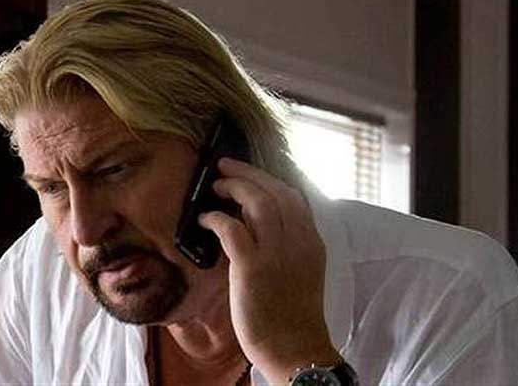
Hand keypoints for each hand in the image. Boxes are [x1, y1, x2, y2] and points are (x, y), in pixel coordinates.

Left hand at [198, 157, 341, 383]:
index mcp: (312, 241)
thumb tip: (250, 221)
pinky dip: (216, 218)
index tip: (249, 174)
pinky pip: (232, 229)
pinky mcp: (253, 267)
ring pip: (257, 201)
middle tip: (225, 168)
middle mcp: (298, 241)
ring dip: (234, 188)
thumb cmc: (292, 315)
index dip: (268, 179)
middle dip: (247, 173)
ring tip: (216, 187)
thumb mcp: (300, 270)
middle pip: (275, 191)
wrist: (294, 348)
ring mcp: (277, 253)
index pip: (293, 196)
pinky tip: (206, 219)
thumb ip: (284, 244)